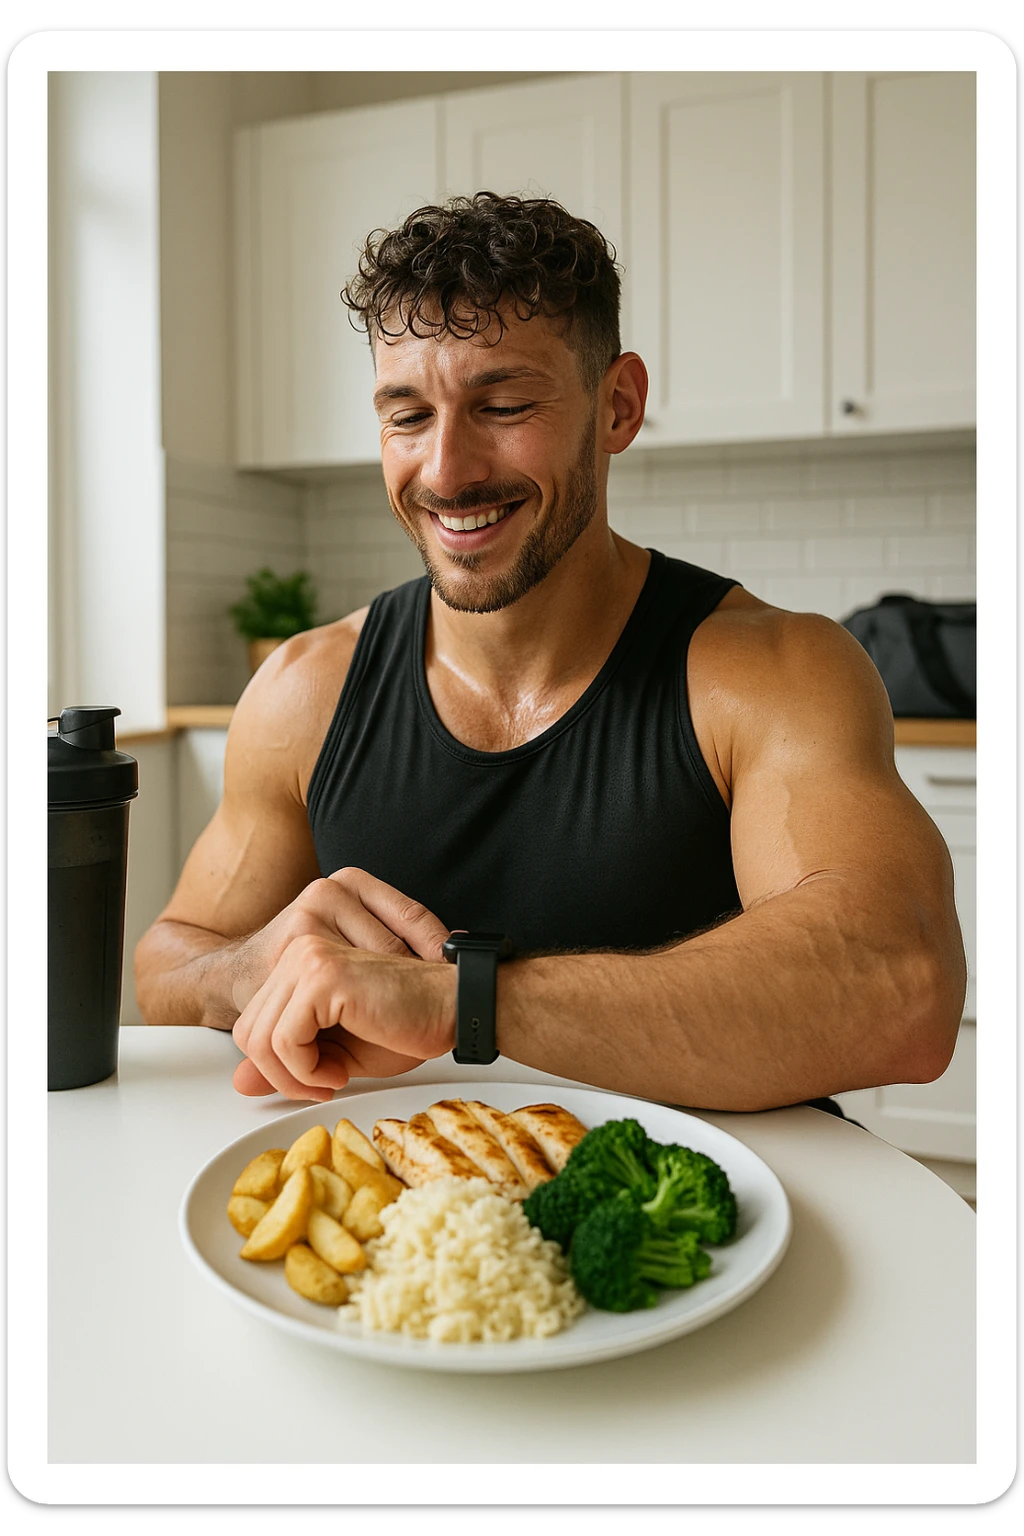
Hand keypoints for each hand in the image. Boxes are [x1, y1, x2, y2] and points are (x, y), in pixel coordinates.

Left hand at [231, 935, 455, 1100]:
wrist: (454, 1009)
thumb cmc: (406, 1026)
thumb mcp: (334, 1052)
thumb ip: (285, 1062)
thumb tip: (239, 1082)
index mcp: (300, 963)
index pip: (253, 1024)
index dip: (278, 1067)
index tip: (318, 1079)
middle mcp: (299, 952)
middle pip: (248, 1031)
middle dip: (281, 1075)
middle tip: (325, 1085)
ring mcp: (308, 959)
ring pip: (260, 1038)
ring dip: (294, 1076)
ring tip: (335, 1077)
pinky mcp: (322, 976)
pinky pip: (285, 1039)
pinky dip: (307, 1070)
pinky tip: (341, 1070)